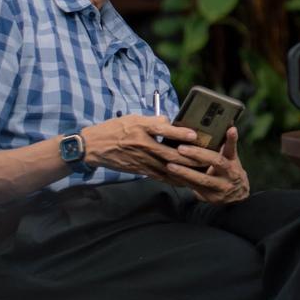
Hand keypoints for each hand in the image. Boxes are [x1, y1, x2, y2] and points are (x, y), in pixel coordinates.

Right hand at [81, 114, 204, 180]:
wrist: (94, 146)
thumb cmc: (115, 129)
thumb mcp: (133, 118)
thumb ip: (153, 120)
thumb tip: (169, 121)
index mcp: (140, 128)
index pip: (162, 130)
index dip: (179, 133)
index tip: (194, 134)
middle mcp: (141, 144)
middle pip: (169, 153)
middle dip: (189, 157)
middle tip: (206, 158)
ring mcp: (140, 159)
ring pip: (166, 167)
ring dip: (185, 170)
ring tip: (201, 172)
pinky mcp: (139, 170)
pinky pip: (159, 175)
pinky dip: (173, 178)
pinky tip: (185, 181)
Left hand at [166, 128, 249, 203]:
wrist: (237, 195)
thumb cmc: (230, 171)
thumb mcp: (231, 158)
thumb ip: (227, 143)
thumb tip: (228, 124)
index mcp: (233, 161)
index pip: (232, 148)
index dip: (231, 139)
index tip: (230, 129)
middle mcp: (229, 174)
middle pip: (216, 162)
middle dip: (198, 155)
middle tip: (181, 148)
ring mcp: (220, 186)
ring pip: (202, 179)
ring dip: (185, 172)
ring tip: (170, 165)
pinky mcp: (211, 196)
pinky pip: (195, 188)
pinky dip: (183, 181)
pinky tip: (171, 175)